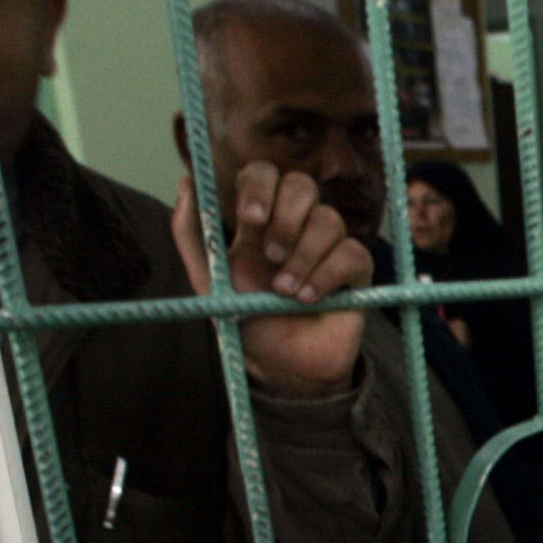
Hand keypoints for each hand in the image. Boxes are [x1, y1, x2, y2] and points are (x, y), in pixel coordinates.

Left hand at [172, 163, 370, 397]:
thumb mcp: (209, 282)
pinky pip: (351, 252)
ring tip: (286, 292)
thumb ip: (192, 235)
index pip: (263, 174)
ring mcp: (328, 246)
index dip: (260, 187)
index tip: (251, 219)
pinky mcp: (356, 270)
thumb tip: (187, 183)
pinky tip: (310, 299)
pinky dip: (327, 275)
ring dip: (303, 257)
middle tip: (271, 257)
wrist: (285, 367)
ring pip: (328, 219)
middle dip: (285, 219)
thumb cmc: (248, 324)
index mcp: (259, 223)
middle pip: (301, 184)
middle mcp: (295, 227)